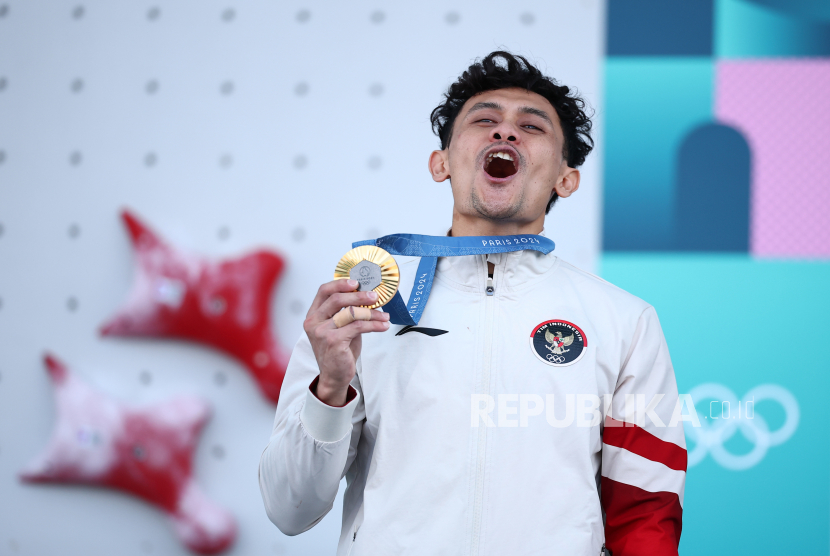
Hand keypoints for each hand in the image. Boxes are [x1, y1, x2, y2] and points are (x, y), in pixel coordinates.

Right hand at [303, 279, 390, 405]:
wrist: (334, 376)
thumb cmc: (338, 350)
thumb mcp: (340, 327)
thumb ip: (347, 312)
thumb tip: (367, 297)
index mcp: (313, 315)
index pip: (324, 291)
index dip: (341, 283)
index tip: (357, 282)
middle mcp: (314, 322)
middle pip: (337, 299)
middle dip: (359, 295)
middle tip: (375, 296)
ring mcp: (322, 332)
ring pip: (351, 312)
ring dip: (372, 312)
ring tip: (384, 315)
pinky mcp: (333, 341)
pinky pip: (358, 326)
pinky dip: (374, 324)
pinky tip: (383, 326)